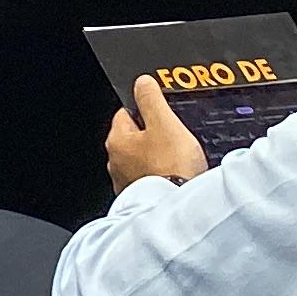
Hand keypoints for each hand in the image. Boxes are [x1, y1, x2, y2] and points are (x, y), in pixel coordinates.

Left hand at [105, 76, 209, 191]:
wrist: (181, 213)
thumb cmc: (172, 169)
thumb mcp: (165, 123)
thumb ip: (151, 99)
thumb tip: (142, 82)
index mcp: (117, 140)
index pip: (126, 113)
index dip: (146, 109)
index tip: (162, 111)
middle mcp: (116, 163)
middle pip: (135, 138)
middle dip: (154, 136)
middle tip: (176, 137)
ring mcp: (126, 183)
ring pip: (143, 161)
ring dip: (159, 158)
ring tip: (179, 159)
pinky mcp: (141, 200)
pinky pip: (151, 180)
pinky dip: (163, 177)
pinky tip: (177, 177)